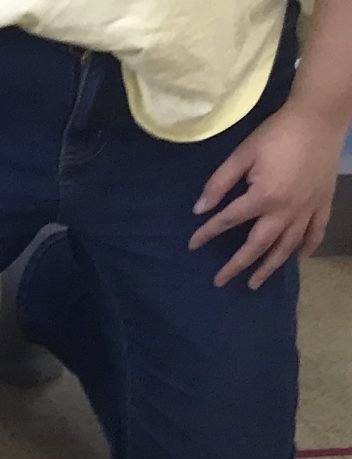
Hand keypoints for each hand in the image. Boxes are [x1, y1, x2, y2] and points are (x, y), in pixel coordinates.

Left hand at [191, 105, 343, 288]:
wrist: (320, 116)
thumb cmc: (277, 133)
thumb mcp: (242, 154)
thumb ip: (219, 184)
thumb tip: (198, 210)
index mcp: (263, 196)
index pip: (228, 221)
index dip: (207, 233)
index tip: (193, 244)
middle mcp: (286, 209)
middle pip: (258, 245)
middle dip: (238, 265)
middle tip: (221, 281)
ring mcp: (307, 208)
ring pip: (287, 246)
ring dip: (270, 266)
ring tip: (255, 283)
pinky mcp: (323, 202)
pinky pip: (316, 232)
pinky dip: (307, 248)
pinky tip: (298, 260)